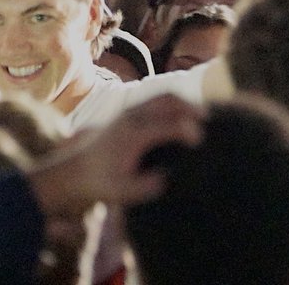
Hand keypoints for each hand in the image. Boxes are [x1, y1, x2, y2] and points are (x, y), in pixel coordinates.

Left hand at [29, 95, 203, 216]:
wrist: (76, 171)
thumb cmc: (101, 183)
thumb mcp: (122, 192)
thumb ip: (145, 186)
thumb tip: (167, 178)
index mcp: (132, 135)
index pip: (166, 125)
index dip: (186, 131)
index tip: (201, 139)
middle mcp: (131, 117)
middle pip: (167, 100)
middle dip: (191, 107)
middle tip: (212, 121)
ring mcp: (130, 111)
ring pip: (163, 96)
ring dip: (185, 103)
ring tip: (204, 118)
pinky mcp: (130, 113)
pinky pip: (157, 100)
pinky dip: (176, 104)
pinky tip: (188, 117)